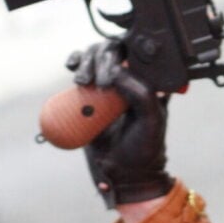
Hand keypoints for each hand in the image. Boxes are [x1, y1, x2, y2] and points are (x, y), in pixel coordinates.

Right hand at [66, 40, 173, 207]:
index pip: (137, 51)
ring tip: (84, 81)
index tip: (114, 70)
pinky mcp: (91, 94)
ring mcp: (109, 84)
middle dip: (101, 59)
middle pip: (113, 50)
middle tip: (99, 82)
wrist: (123, 171)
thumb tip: (118, 69)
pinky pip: (81, 69)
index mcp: (151, 81)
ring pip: (95, 56)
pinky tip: (72, 66)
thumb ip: (140, 93)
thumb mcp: (151, 119)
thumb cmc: (145, 146)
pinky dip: (75, 62)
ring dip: (85, 61)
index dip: (123, 52)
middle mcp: (131, 78)